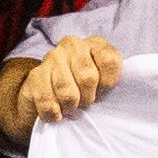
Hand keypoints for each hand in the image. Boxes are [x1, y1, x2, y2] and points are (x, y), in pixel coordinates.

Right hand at [0, 35, 121, 134]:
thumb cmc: (83, 88)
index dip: (108, 83)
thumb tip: (122, 93)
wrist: (48, 92)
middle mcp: (73, 45)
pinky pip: (48, 101)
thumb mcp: (103, 81)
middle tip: (85, 103)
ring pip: (67, 91)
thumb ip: (112, 81)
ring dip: (71, 107)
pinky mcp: (35, 75)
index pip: (110, 61)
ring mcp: (52, 57)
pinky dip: (54, 113)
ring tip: (71, 108)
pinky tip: (57, 113)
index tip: (104, 91)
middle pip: (88, 77)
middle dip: (88, 98)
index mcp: (95, 44)